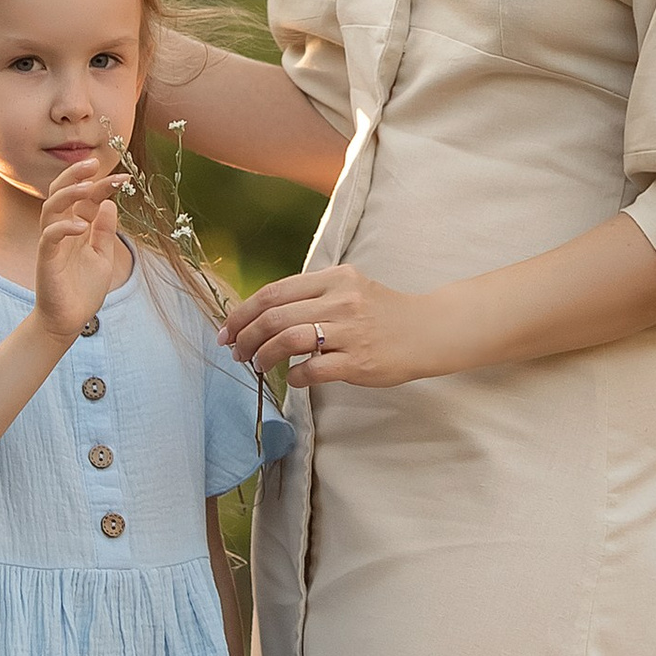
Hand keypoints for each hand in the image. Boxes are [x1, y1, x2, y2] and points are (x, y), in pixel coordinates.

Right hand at [32, 155, 120, 340]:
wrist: (69, 320)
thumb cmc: (84, 289)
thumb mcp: (103, 256)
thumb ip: (105, 230)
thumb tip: (110, 203)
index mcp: (77, 227)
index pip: (87, 197)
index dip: (104, 185)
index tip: (125, 178)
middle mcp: (63, 229)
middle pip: (61, 191)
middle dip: (75, 174)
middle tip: (93, 163)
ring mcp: (53, 243)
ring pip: (52, 207)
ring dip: (68, 193)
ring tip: (88, 187)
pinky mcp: (46, 259)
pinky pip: (49, 236)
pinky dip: (64, 228)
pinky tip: (81, 227)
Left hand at [218, 262, 437, 389]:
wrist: (429, 330)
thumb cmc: (383, 313)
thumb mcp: (349, 288)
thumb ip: (312, 295)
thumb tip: (262, 315)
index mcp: (333, 278)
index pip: (274, 292)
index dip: (242, 312)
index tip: (226, 329)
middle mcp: (340, 300)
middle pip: (274, 316)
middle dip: (245, 336)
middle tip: (235, 352)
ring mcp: (350, 331)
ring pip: (288, 340)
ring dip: (263, 356)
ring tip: (257, 365)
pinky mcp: (359, 361)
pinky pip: (313, 369)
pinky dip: (294, 376)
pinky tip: (293, 378)